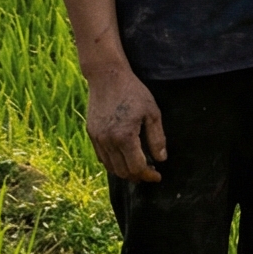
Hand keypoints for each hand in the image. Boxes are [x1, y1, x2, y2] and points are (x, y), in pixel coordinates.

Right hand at [84, 61, 166, 181]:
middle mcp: (108, 141)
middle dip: (138, 177)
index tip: (157, 176)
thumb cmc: (133, 92)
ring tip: (138, 168)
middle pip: (123, 171)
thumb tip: (161, 159)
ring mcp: (97, 138)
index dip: (148, 175)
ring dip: (125, 172)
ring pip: (111, 167)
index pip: (137, 167)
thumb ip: (157, 138)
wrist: (107, 76)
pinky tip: (124, 159)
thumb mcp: (152, 112)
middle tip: (150, 173)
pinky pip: (102, 157)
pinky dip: (113, 163)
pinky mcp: (91, 134)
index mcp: (125, 136)